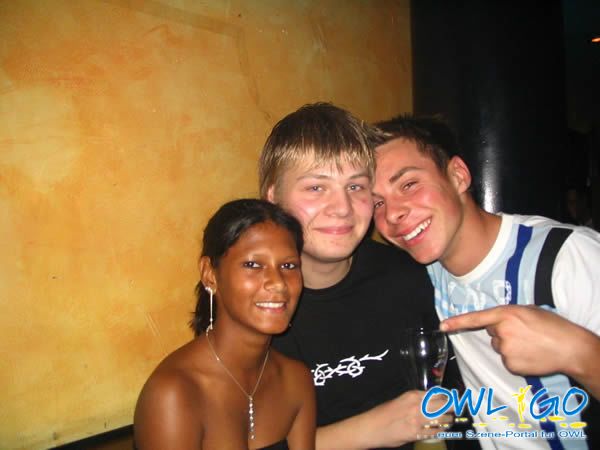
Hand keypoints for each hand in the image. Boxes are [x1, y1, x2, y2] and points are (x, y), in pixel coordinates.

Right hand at [363, 390, 453, 446]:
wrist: (372, 427)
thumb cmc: (383, 413)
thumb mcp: (400, 401)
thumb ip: (415, 401)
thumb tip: (430, 402)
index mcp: (412, 395)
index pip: (437, 394)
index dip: (448, 397)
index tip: (453, 399)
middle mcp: (417, 406)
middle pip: (444, 405)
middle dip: (453, 408)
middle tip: (456, 410)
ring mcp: (417, 420)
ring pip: (442, 419)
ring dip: (448, 420)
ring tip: (450, 421)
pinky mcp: (416, 433)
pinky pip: (435, 432)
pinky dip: (440, 431)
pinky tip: (442, 431)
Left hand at [439, 305, 592, 376]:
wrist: (569, 347)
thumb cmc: (551, 325)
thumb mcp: (528, 311)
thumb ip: (508, 314)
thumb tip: (496, 322)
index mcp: (505, 314)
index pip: (476, 318)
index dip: (457, 322)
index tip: (442, 326)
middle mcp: (501, 331)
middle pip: (491, 333)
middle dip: (503, 332)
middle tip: (524, 332)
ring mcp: (505, 350)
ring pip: (499, 347)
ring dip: (510, 345)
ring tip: (530, 343)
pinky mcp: (510, 364)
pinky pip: (506, 360)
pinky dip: (516, 358)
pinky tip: (530, 355)